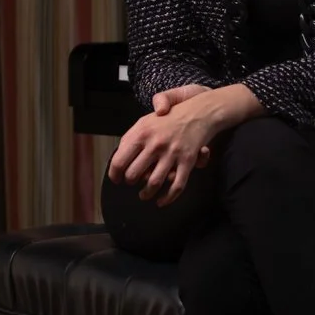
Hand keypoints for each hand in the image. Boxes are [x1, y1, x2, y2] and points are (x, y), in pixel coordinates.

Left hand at [108, 84, 261, 205]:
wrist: (200, 112)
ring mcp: (172, 154)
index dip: (115, 174)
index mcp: (141, 133)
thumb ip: (130, 138)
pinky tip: (161, 202)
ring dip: (146, 194)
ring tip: (144, 195)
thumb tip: (118, 158)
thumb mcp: (145, 120)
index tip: (116, 179)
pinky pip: (176, 186)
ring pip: (154, 183)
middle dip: (131, 183)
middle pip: (134, 175)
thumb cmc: (170, 117)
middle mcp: (155, 144)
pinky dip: (168, 198)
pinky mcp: (187, 161)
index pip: (120, 161)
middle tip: (132, 183)